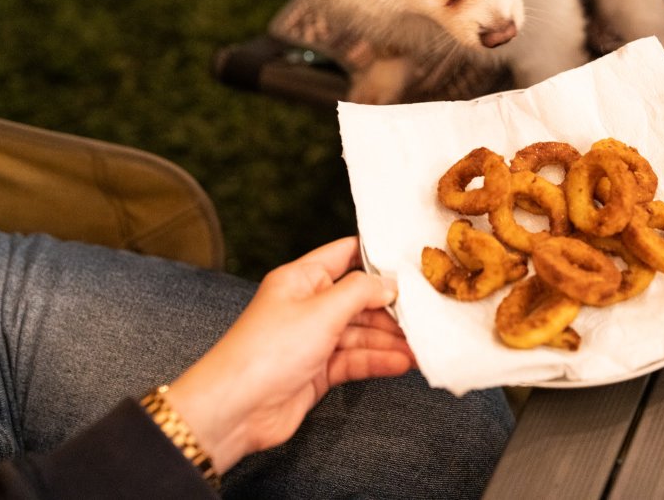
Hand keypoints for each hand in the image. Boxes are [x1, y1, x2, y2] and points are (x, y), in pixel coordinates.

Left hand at [164, 236, 413, 472]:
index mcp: (301, 278)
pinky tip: (402, 363)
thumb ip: (361, 292)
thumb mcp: (322, 310)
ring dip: (390, 339)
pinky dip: (378, 360)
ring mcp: (313, 339)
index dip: (376, 256)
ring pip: (361, 332)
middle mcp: (308, 305)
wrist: (236, 409)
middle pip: (359, 299)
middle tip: (427, 313)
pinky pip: (355, 359)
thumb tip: (389, 284)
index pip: (344, 255)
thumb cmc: (268, 351)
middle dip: (391, 308)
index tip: (410, 260)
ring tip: (422, 346)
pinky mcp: (318, 371)